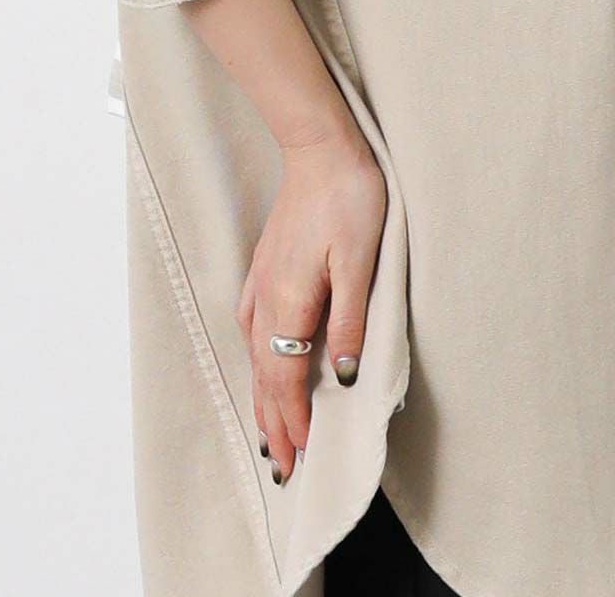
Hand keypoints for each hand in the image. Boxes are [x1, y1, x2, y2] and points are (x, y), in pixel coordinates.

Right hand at [235, 130, 387, 485]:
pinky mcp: (267, 263)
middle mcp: (268, 296)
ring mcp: (263, 278)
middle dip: (273, 421)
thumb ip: (349, 319)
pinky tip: (260, 360)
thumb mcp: (360, 261)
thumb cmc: (348, 198)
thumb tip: (344, 376)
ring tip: (268, 431)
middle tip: (280, 467)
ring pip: (257, 351)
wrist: (321, 147)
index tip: (298, 457)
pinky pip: (254, 325)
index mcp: (290, 300)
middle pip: (266, 372)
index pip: (287, 375)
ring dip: (263, 394)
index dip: (294, 418)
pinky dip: (258, 356)